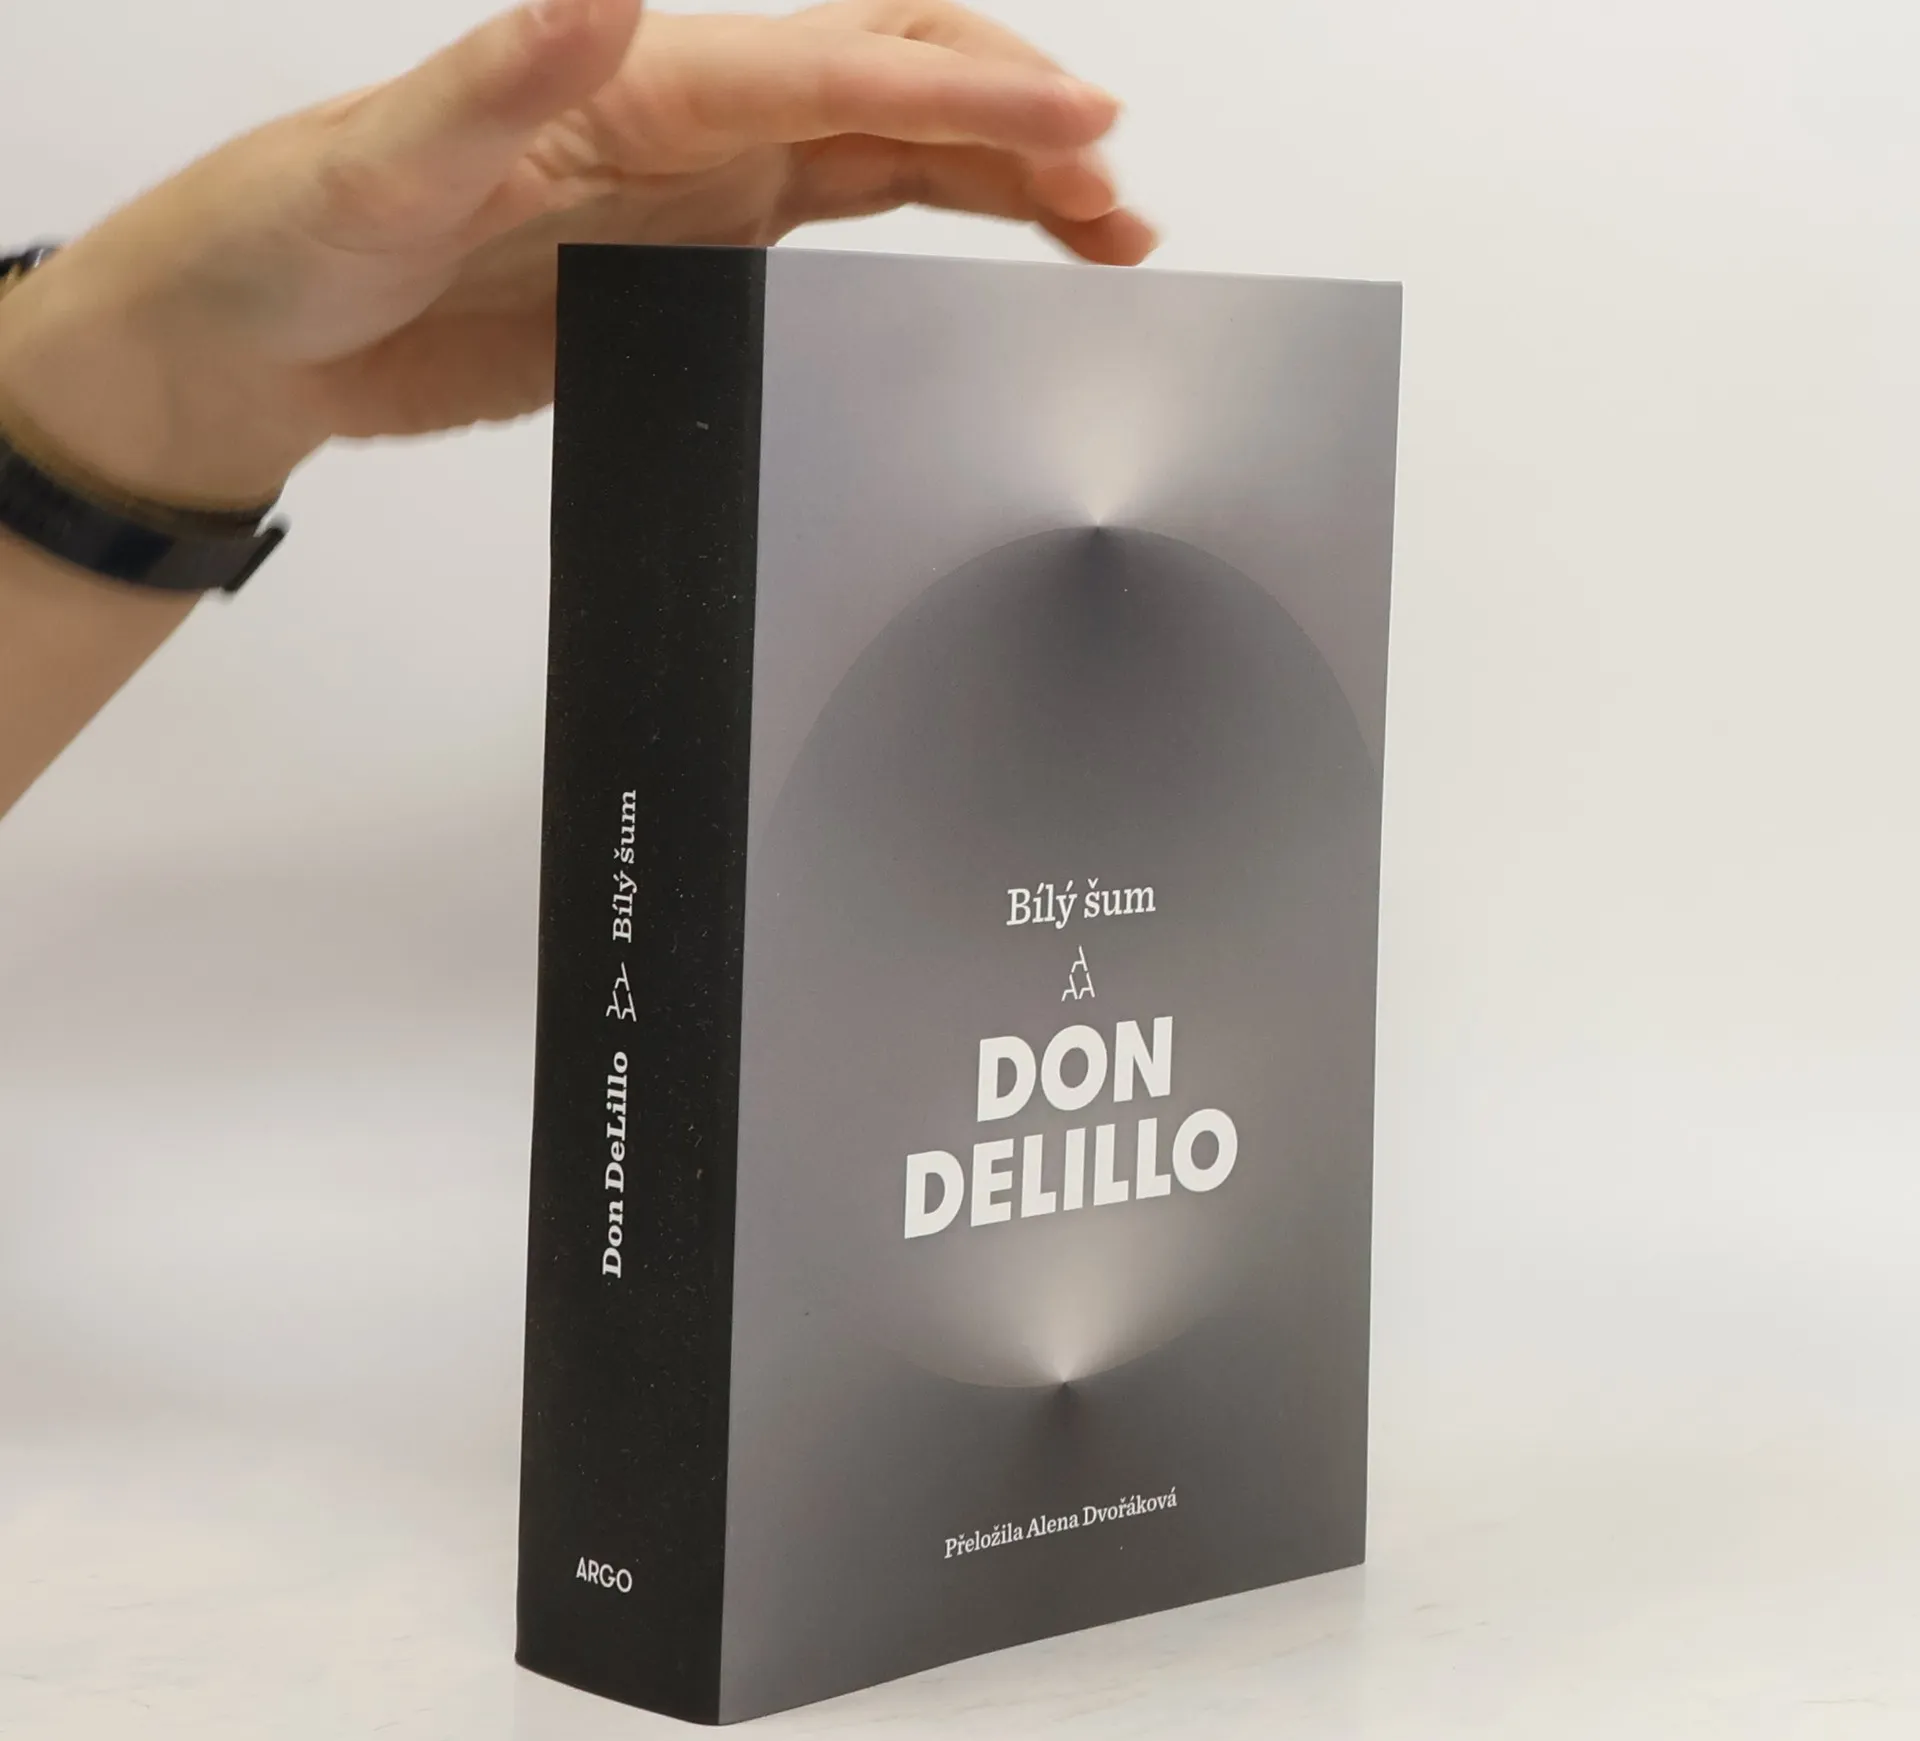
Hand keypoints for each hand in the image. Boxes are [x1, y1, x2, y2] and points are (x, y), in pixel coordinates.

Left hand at [0, 0, 1151, 508]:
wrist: (256, 343)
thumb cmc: (289, 237)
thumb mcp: (380, 164)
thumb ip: (500, 78)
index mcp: (635, 84)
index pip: (842, 73)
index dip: (973, 98)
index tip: (1084, 128)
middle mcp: (688, 124)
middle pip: (897, 96)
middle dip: (1022, 132)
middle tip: (1123, 198)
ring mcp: (700, 195)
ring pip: (892, 159)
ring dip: (1002, 185)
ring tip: (1103, 232)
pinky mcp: (694, 266)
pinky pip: (843, 233)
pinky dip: (932, 236)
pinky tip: (987, 264)